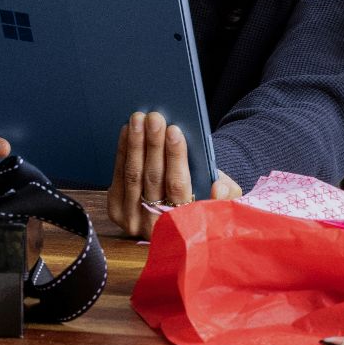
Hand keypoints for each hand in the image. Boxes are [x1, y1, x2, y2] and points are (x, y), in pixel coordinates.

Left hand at [107, 111, 241, 238]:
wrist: (178, 211)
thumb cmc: (204, 195)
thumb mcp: (225, 195)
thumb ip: (227, 192)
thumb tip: (217, 189)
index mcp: (184, 223)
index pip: (178, 186)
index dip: (175, 157)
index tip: (174, 131)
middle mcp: (155, 226)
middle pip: (153, 178)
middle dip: (154, 144)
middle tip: (154, 118)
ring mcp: (132, 220)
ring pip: (133, 175)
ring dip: (135, 143)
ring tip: (139, 119)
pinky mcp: (116, 211)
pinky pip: (118, 176)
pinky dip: (123, 151)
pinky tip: (128, 132)